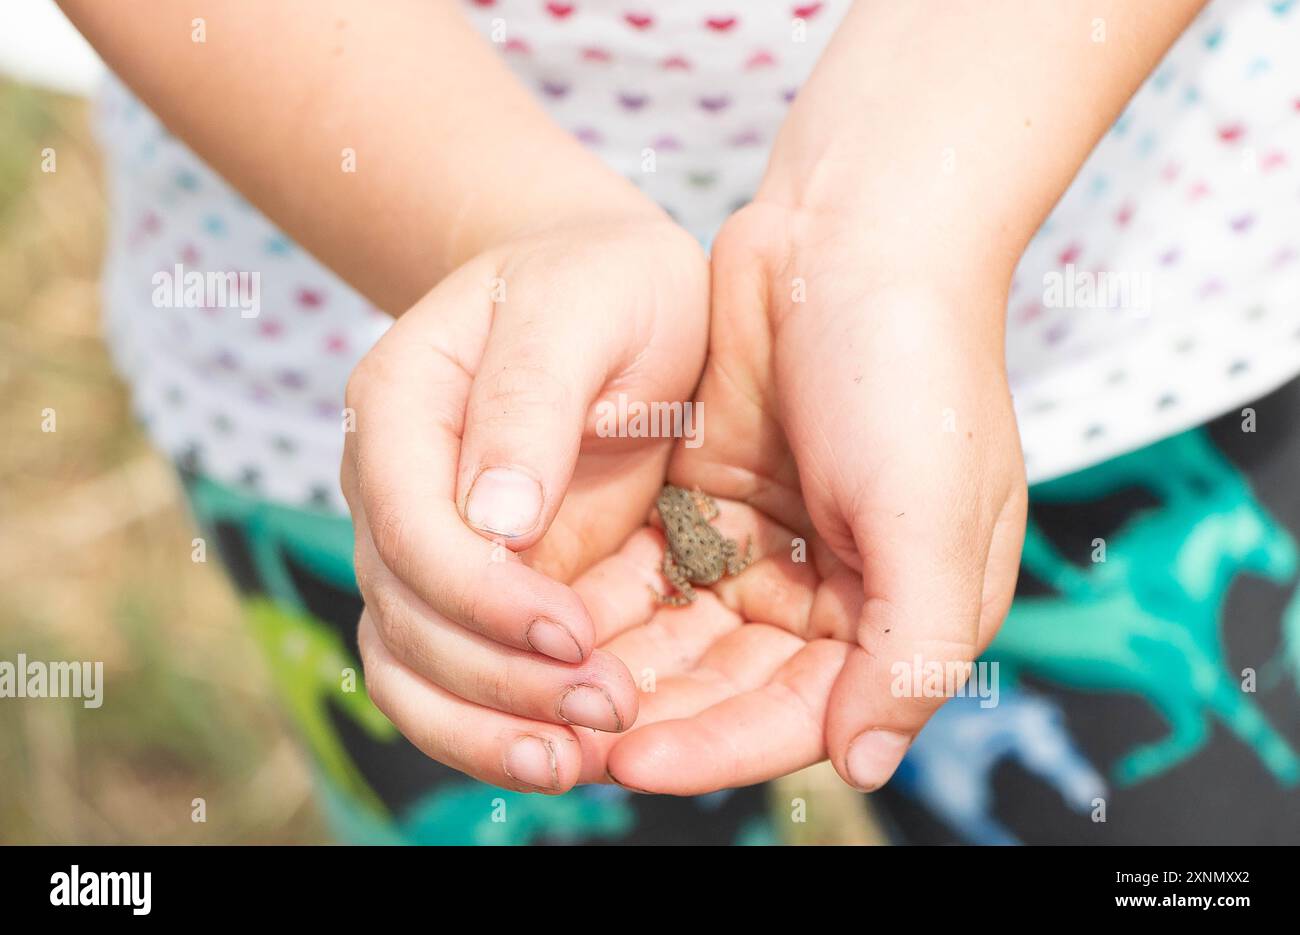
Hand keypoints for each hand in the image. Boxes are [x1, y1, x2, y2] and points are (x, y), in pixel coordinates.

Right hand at [342, 216, 708, 792]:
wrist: (616, 298)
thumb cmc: (606, 284)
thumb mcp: (584, 306)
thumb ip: (533, 399)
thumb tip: (492, 521)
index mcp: (403, 404)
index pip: (406, 520)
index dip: (477, 591)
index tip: (571, 630)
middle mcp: (396, 485)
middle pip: (404, 611)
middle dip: (496, 674)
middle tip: (604, 708)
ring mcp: (429, 545)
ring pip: (412, 665)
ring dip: (485, 725)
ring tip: (578, 764)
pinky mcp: (478, 589)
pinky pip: (455, 677)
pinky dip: (496, 725)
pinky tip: (566, 756)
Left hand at [599, 203, 1027, 792]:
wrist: (851, 233)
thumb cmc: (913, 369)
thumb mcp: (936, 516)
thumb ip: (911, 651)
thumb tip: (863, 766)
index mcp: (904, 610)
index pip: (805, 715)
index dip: (721, 746)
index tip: (633, 762)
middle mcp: (834, 593)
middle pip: (732, 689)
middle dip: (656, 718)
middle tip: (565, 744)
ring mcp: (766, 546)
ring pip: (681, 641)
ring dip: (620, 672)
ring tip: (540, 698)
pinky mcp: (708, 502)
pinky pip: (650, 574)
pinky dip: (606, 603)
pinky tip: (548, 622)